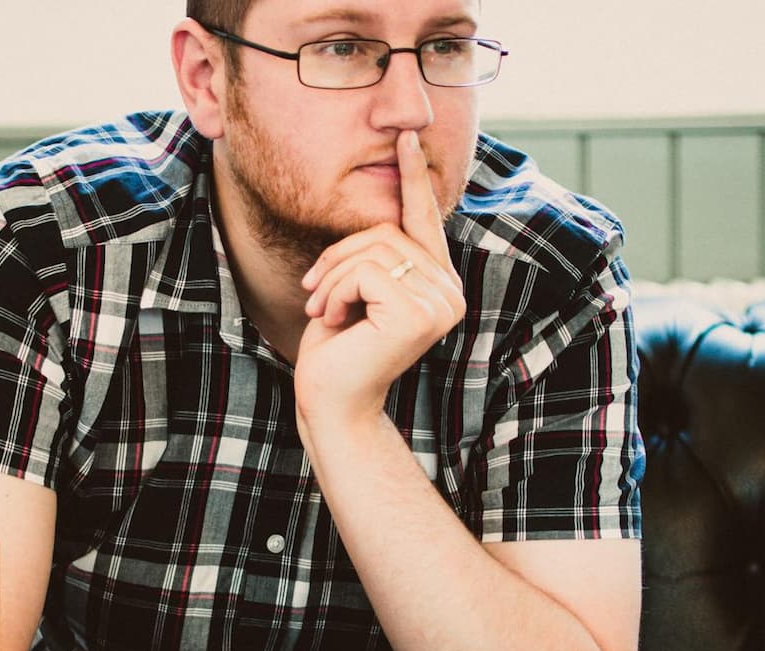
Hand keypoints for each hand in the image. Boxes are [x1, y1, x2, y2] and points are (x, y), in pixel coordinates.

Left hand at [296, 129, 465, 437]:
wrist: (330, 400)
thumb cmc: (336, 349)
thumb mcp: (354, 290)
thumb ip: (374, 255)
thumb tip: (379, 209)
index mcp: (437, 284)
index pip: (424, 220)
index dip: (414, 177)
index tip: (406, 136)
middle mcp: (449, 292)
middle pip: (388, 230)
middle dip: (339, 257)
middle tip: (315, 294)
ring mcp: (440, 303)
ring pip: (375, 248)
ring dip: (334, 276)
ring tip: (324, 311)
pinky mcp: (419, 313)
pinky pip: (367, 271)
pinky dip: (338, 291)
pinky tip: (335, 320)